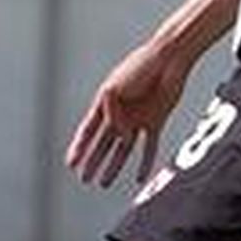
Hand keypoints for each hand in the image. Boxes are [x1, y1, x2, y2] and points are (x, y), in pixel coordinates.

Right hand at [65, 40, 189, 187]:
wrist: (169, 58)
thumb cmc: (140, 66)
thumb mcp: (114, 89)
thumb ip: (113, 115)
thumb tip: (121, 137)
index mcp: (106, 102)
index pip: (88, 130)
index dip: (79, 147)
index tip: (71, 164)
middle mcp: (121, 113)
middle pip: (103, 143)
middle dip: (93, 161)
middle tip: (84, 179)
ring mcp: (138, 118)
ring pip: (123, 149)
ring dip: (113, 166)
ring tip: (103, 183)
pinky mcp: (156, 120)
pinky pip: (149, 146)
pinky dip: (145, 162)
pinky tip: (139, 178)